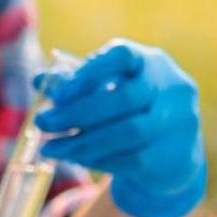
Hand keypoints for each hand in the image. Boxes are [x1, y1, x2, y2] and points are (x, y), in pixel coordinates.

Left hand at [35, 40, 206, 216]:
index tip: (58, 93)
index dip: (89, 72)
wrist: (172, 154)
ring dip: (81, 142)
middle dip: (77, 112)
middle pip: (124, 98)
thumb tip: (38, 80)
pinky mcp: (172, 156)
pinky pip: (130, 160)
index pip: (123, 56)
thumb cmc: (130, 112)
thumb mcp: (108, 91)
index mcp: (152, 63)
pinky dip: (97, 159)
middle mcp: (171, 89)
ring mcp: (178, 123)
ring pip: (127, 133)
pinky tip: (74, 158)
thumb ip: (75, 84)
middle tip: (42, 123)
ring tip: (49, 149)